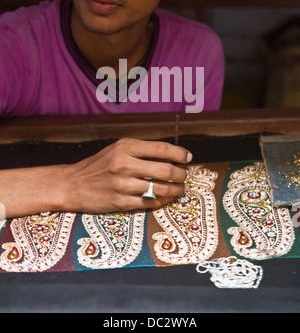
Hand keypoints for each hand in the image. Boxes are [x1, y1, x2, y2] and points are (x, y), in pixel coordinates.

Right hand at [63, 138, 192, 213]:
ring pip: (161, 189)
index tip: (188, 157)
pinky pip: (150, 203)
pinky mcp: (120, 202)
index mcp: (125, 147)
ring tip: (179, 189)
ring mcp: (122, 184)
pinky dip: (162, 202)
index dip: (179, 153)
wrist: (73, 184)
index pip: (162, 148)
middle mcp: (124, 164)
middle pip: (166, 170)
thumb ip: (141, 150)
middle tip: (185, 177)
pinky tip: (165, 199)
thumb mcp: (117, 149)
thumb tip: (172, 154)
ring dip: (176, 190)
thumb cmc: (99, 165)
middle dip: (181, 175)